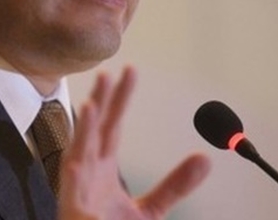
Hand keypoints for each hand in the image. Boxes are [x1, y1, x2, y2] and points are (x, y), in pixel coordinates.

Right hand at [58, 66, 210, 219]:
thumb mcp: (150, 209)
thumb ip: (175, 185)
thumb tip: (205, 160)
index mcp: (102, 168)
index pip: (112, 126)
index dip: (121, 99)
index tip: (130, 72)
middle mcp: (87, 172)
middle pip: (96, 129)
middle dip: (102, 101)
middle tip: (110, 73)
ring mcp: (77, 189)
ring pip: (79, 150)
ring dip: (85, 127)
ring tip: (94, 101)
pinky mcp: (72, 208)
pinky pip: (72, 187)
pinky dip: (74, 168)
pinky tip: (77, 154)